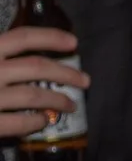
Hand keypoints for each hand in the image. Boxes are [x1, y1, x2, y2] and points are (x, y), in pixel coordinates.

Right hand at [0, 25, 84, 140]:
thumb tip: (17, 44)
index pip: (22, 37)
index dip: (51, 37)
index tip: (73, 43)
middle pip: (37, 68)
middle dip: (67, 74)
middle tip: (85, 81)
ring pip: (34, 97)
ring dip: (57, 100)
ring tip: (70, 104)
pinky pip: (18, 124)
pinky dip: (34, 122)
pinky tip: (42, 121)